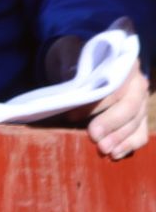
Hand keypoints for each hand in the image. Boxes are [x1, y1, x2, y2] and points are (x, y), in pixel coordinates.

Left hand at [50, 35, 150, 158]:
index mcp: (124, 64)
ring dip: (119, 139)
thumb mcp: (73, 58)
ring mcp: (142, 100)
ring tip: (103, 150)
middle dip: (110, 124)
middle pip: (129, 107)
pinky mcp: (142, 116)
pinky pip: (141, 133)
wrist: (87, 60)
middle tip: (93, 137)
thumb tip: (67, 98)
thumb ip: (75, 74)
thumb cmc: (78, 59)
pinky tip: (115, 154)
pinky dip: (129, 145)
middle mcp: (138, 82)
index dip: (94, 104)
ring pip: (136, 123)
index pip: (113, 88)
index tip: (73, 116)